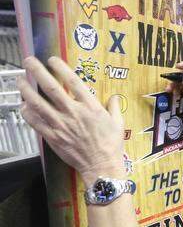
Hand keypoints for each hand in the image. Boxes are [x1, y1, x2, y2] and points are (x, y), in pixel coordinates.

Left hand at [17, 57, 125, 184]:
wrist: (101, 167)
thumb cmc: (111, 146)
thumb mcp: (118, 124)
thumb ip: (114, 108)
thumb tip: (114, 97)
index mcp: (91, 107)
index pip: (73, 82)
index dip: (60, 68)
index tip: (52, 59)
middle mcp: (73, 113)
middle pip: (51, 88)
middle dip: (38, 72)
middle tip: (29, 61)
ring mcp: (61, 125)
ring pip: (38, 103)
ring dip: (26, 90)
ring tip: (20, 80)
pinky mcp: (53, 136)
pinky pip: (35, 122)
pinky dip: (27, 112)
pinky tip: (24, 106)